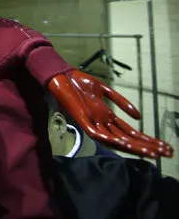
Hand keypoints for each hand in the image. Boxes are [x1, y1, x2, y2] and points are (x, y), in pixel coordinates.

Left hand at [49, 69, 172, 158]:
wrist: (61, 75)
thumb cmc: (80, 82)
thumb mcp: (105, 90)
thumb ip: (121, 102)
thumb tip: (139, 117)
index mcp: (107, 117)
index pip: (131, 133)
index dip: (147, 140)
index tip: (165, 146)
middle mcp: (102, 122)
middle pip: (127, 139)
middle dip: (147, 146)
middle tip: (168, 153)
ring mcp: (92, 122)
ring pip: (116, 140)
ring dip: (134, 146)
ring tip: (152, 153)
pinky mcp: (81, 120)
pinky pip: (97, 133)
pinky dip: (109, 139)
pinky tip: (123, 143)